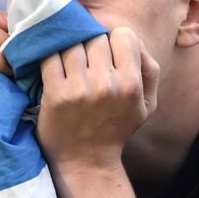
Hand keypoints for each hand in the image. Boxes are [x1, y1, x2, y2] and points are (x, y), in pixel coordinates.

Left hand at [37, 27, 158, 171]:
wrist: (86, 162)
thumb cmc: (116, 129)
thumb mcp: (147, 105)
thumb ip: (149, 69)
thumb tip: (133, 39)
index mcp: (131, 84)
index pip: (123, 35)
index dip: (113, 39)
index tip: (105, 50)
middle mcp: (107, 85)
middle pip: (95, 37)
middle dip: (89, 43)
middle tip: (84, 57)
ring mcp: (80, 89)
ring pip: (71, 44)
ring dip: (67, 49)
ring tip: (68, 63)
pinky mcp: (55, 95)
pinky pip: (49, 57)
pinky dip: (48, 57)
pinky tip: (52, 67)